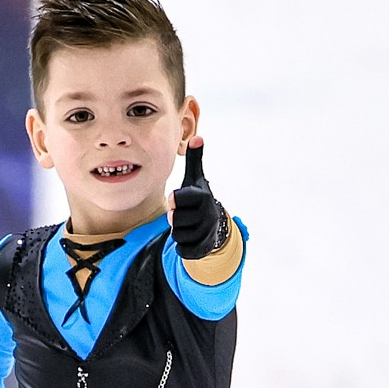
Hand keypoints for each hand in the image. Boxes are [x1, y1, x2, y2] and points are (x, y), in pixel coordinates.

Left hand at [167, 136, 227, 259]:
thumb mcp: (195, 179)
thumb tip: (197, 137)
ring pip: (177, 235)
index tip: (175, 199)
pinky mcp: (202, 250)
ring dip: (178, 231)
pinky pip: (182, 250)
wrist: (215, 226)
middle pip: (174, 220)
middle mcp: (208, 215)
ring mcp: (206, 233)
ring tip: (188, 225)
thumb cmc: (198, 199)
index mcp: (203, 196)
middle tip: (182, 214)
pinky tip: (189, 237)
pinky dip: (182, 245)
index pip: (178, 199)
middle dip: (175, 218)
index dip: (173, 200)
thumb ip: (194, 160)